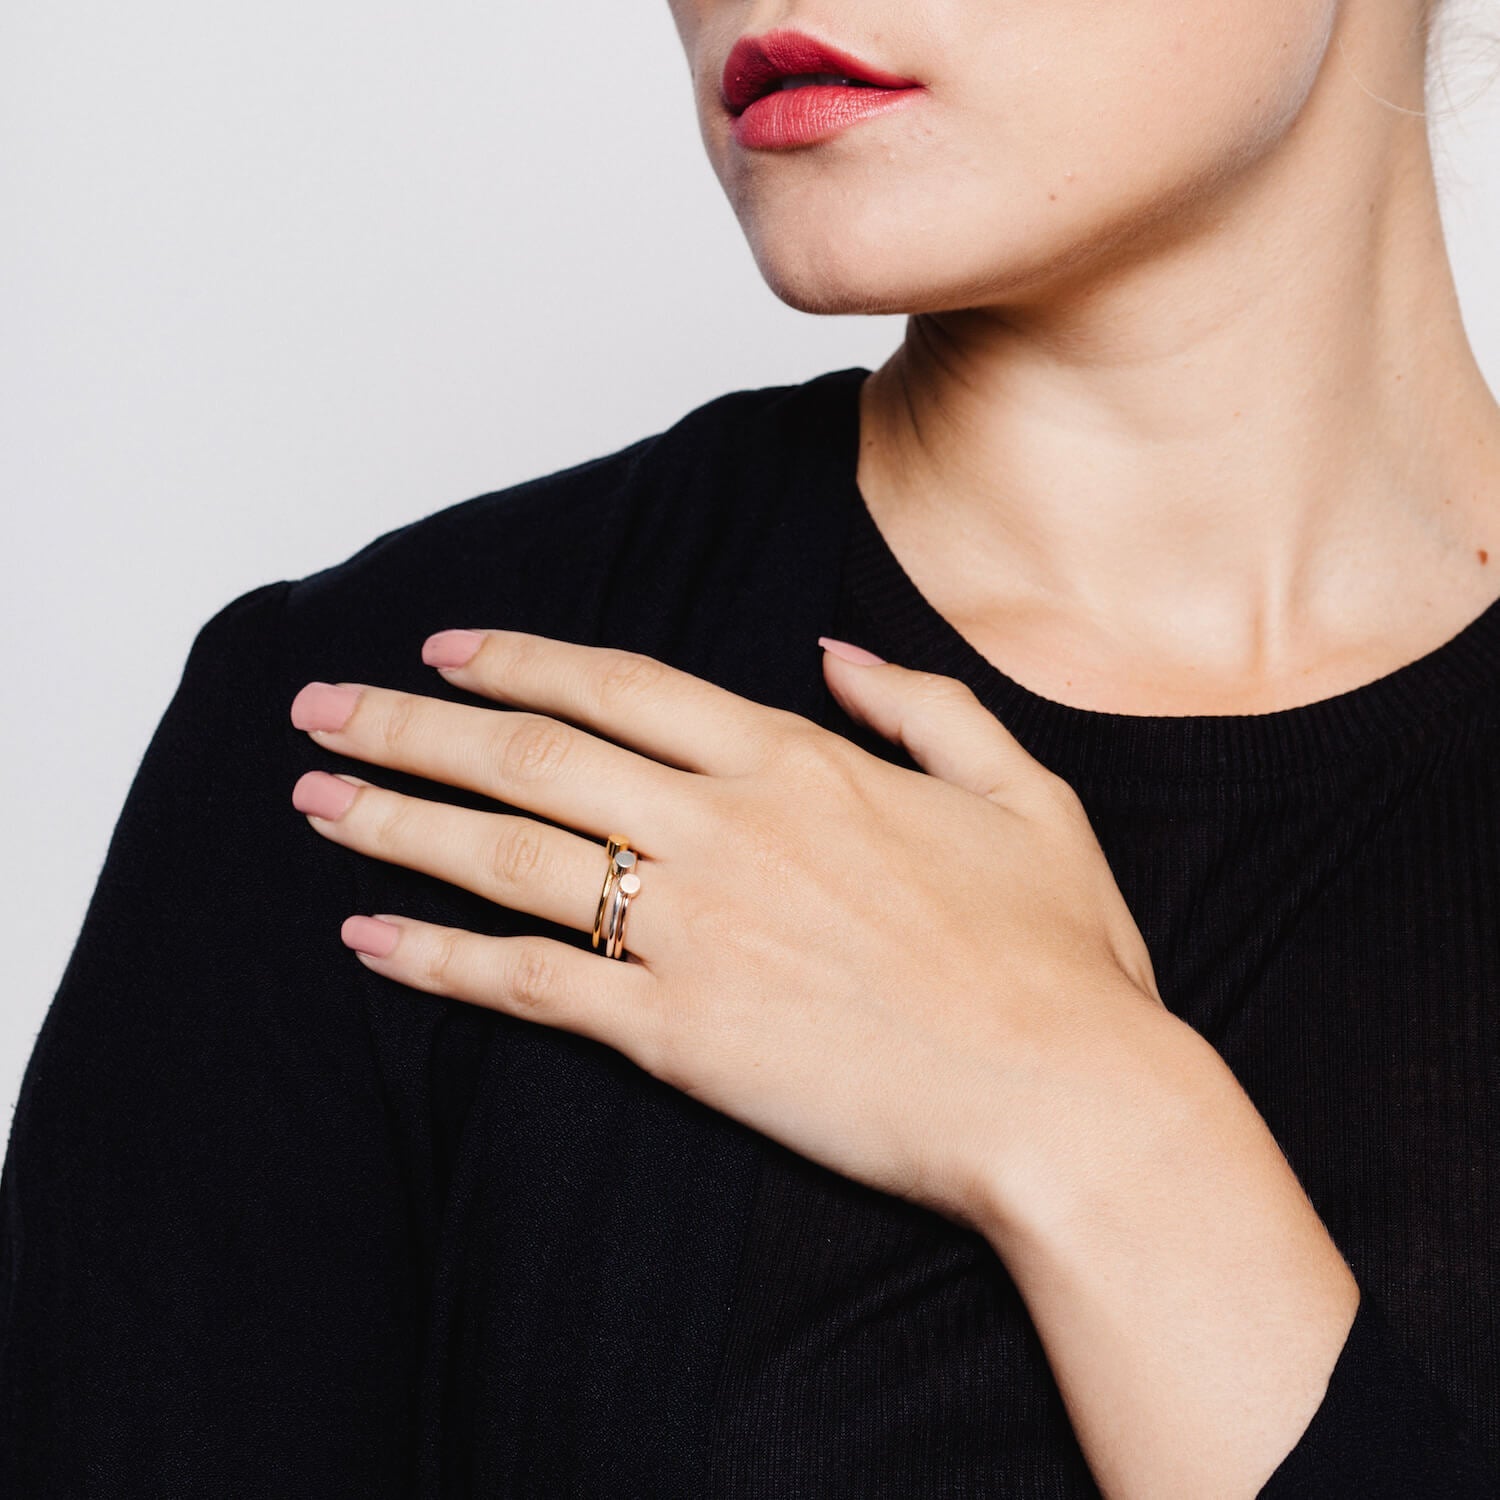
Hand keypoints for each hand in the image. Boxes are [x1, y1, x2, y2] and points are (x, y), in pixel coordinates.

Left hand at [289, 627, 1173, 1235]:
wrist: (1068, 1098)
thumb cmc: (1056, 954)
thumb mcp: (1023, 791)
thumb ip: (922, 707)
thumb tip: (833, 655)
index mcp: (798, 762)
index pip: (619, 684)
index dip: (518, 660)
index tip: (444, 650)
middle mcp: (725, 828)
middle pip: (530, 753)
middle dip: (412, 723)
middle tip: (323, 707)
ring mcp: (692, 930)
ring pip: (507, 853)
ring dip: (396, 819)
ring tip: (312, 797)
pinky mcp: (676, 1033)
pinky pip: (526, 984)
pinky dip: (436, 959)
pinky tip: (367, 938)